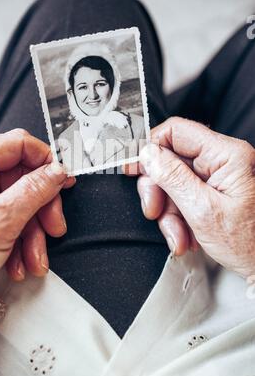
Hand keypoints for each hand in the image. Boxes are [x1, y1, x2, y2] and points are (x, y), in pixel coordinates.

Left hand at [0, 129, 74, 322]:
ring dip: (34, 236)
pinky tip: (19, 264)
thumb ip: (33, 192)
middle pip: (25, 180)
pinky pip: (15, 228)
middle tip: (53, 225)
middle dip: (43, 208)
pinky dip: (23, 247)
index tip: (63, 178)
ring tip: (33, 258)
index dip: (45, 160)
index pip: (17, 146)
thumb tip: (56, 172)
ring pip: (24, 207)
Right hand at [126, 117, 254, 278]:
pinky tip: (186, 234)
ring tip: (178, 235)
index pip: (176, 131)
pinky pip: (184, 195)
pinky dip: (178, 217)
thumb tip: (148, 154)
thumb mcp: (203, 211)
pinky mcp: (215, 191)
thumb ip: (173, 178)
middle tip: (155, 210)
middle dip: (159, 190)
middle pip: (171, 160)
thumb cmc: (250, 244)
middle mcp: (224, 160)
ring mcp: (220, 176)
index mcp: (227, 155)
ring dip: (168, 211)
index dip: (149, 148)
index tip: (133, 167)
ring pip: (174, 182)